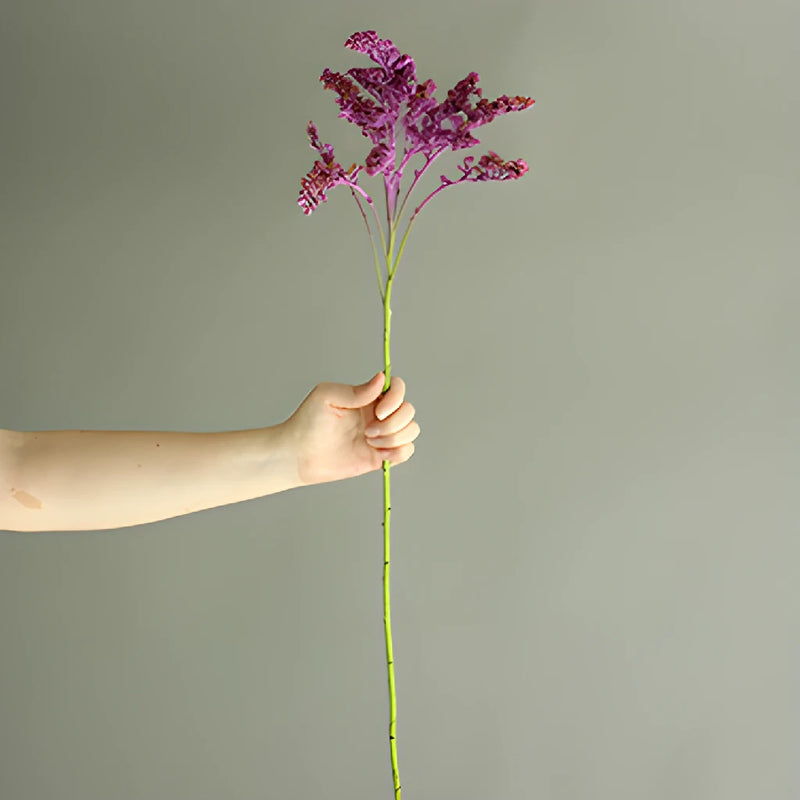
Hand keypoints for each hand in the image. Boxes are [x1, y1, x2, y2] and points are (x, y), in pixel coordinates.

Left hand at [281, 372, 420, 485]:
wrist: (299, 455)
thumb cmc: (307, 423)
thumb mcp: (327, 396)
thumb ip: (357, 390)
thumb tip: (381, 379)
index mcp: (367, 397)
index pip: (397, 388)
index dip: (396, 399)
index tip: (377, 412)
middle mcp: (377, 414)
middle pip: (408, 410)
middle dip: (393, 423)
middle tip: (367, 431)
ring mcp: (381, 435)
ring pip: (411, 430)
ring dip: (394, 438)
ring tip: (369, 442)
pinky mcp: (381, 455)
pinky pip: (406, 451)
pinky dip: (398, 452)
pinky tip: (378, 453)